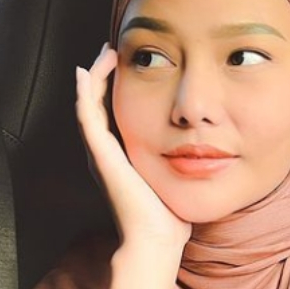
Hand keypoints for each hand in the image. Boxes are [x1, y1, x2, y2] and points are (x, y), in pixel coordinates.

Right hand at [75, 43, 192, 251]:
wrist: (156, 239)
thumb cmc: (169, 216)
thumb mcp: (174, 177)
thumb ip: (180, 161)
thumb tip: (204, 150)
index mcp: (121, 156)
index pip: (113, 111)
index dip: (116, 86)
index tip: (128, 62)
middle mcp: (106, 153)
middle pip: (97, 103)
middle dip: (103, 74)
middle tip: (112, 48)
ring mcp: (101, 154)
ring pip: (88, 104)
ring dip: (93, 76)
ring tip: (104, 52)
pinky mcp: (101, 156)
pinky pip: (87, 117)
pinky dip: (84, 93)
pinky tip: (86, 73)